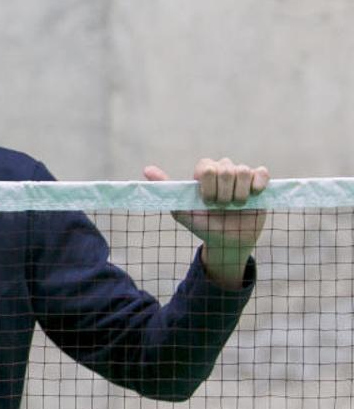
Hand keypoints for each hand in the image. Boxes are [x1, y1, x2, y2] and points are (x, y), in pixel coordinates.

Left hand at [144, 159, 269, 288]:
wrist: (227, 241)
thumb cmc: (203, 224)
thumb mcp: (182, 210)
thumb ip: (167, 189)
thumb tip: (146, 169)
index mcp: (204, 174)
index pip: (206, 167)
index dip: (208, 186)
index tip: (207, 203)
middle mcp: (222, 170)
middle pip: (226, 169)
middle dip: (223, 193)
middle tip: (221, 207)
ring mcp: (242, 175)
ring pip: (243, 171)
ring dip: (239, 193)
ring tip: (235, 205)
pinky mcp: (259, 182)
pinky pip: (261, 172)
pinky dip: (258, 184)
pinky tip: (254, 195)